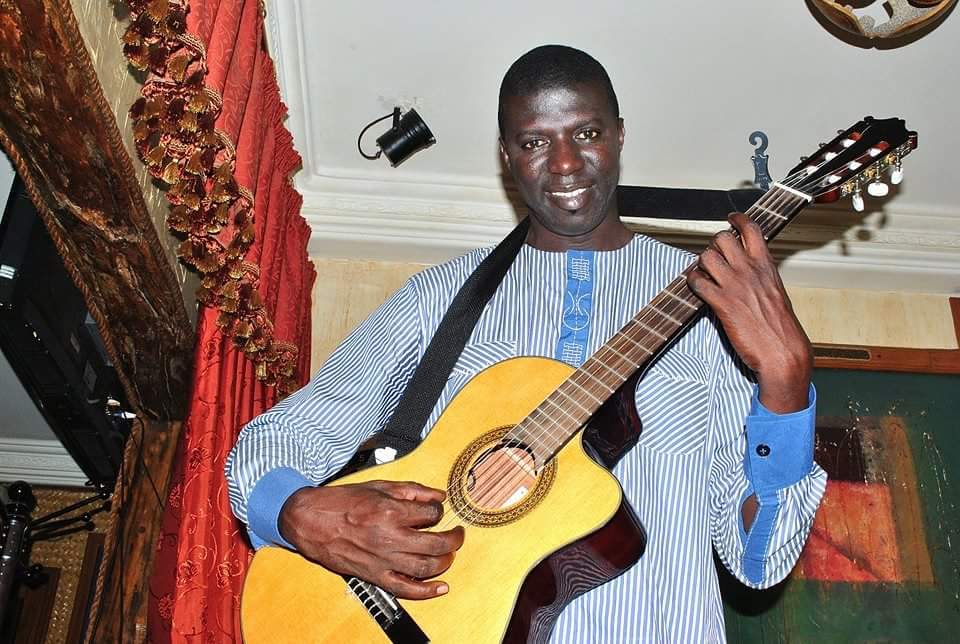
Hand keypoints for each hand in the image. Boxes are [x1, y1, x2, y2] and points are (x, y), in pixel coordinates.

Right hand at [278, 480, 464, 599]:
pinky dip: (427, 591)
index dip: (439, 510)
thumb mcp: (379, 486)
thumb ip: (412, 490)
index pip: (431, 513)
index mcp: (391, 511)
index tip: (436, 510)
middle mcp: (389, 537)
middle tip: (457, 534)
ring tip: (449, 554)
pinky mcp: (375, 576)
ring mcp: (382, 560)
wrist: (311, 521)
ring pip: (426, 567)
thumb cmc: (342, 502)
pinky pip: (406, 589)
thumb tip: (439, 495)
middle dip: (453, 539)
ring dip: (445, 562)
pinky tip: (441, 587)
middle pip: (436, 543)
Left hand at [685, 213, 811, 412]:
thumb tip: (749, 270)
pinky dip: (692, 282)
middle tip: (713, 256)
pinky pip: (697, 282)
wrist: (783, 351)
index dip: (738, 220)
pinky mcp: (722, 303)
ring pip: (706, 257)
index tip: (731, 217)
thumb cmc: (781, 327)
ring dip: (701, 263)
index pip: (752, 230)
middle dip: (713, 245)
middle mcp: (750, 271)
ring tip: (704, 273)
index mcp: (766, 266)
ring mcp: (735, 285)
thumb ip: (761, 276)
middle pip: (722, 239)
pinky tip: (696, 287)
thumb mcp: (776, 292)